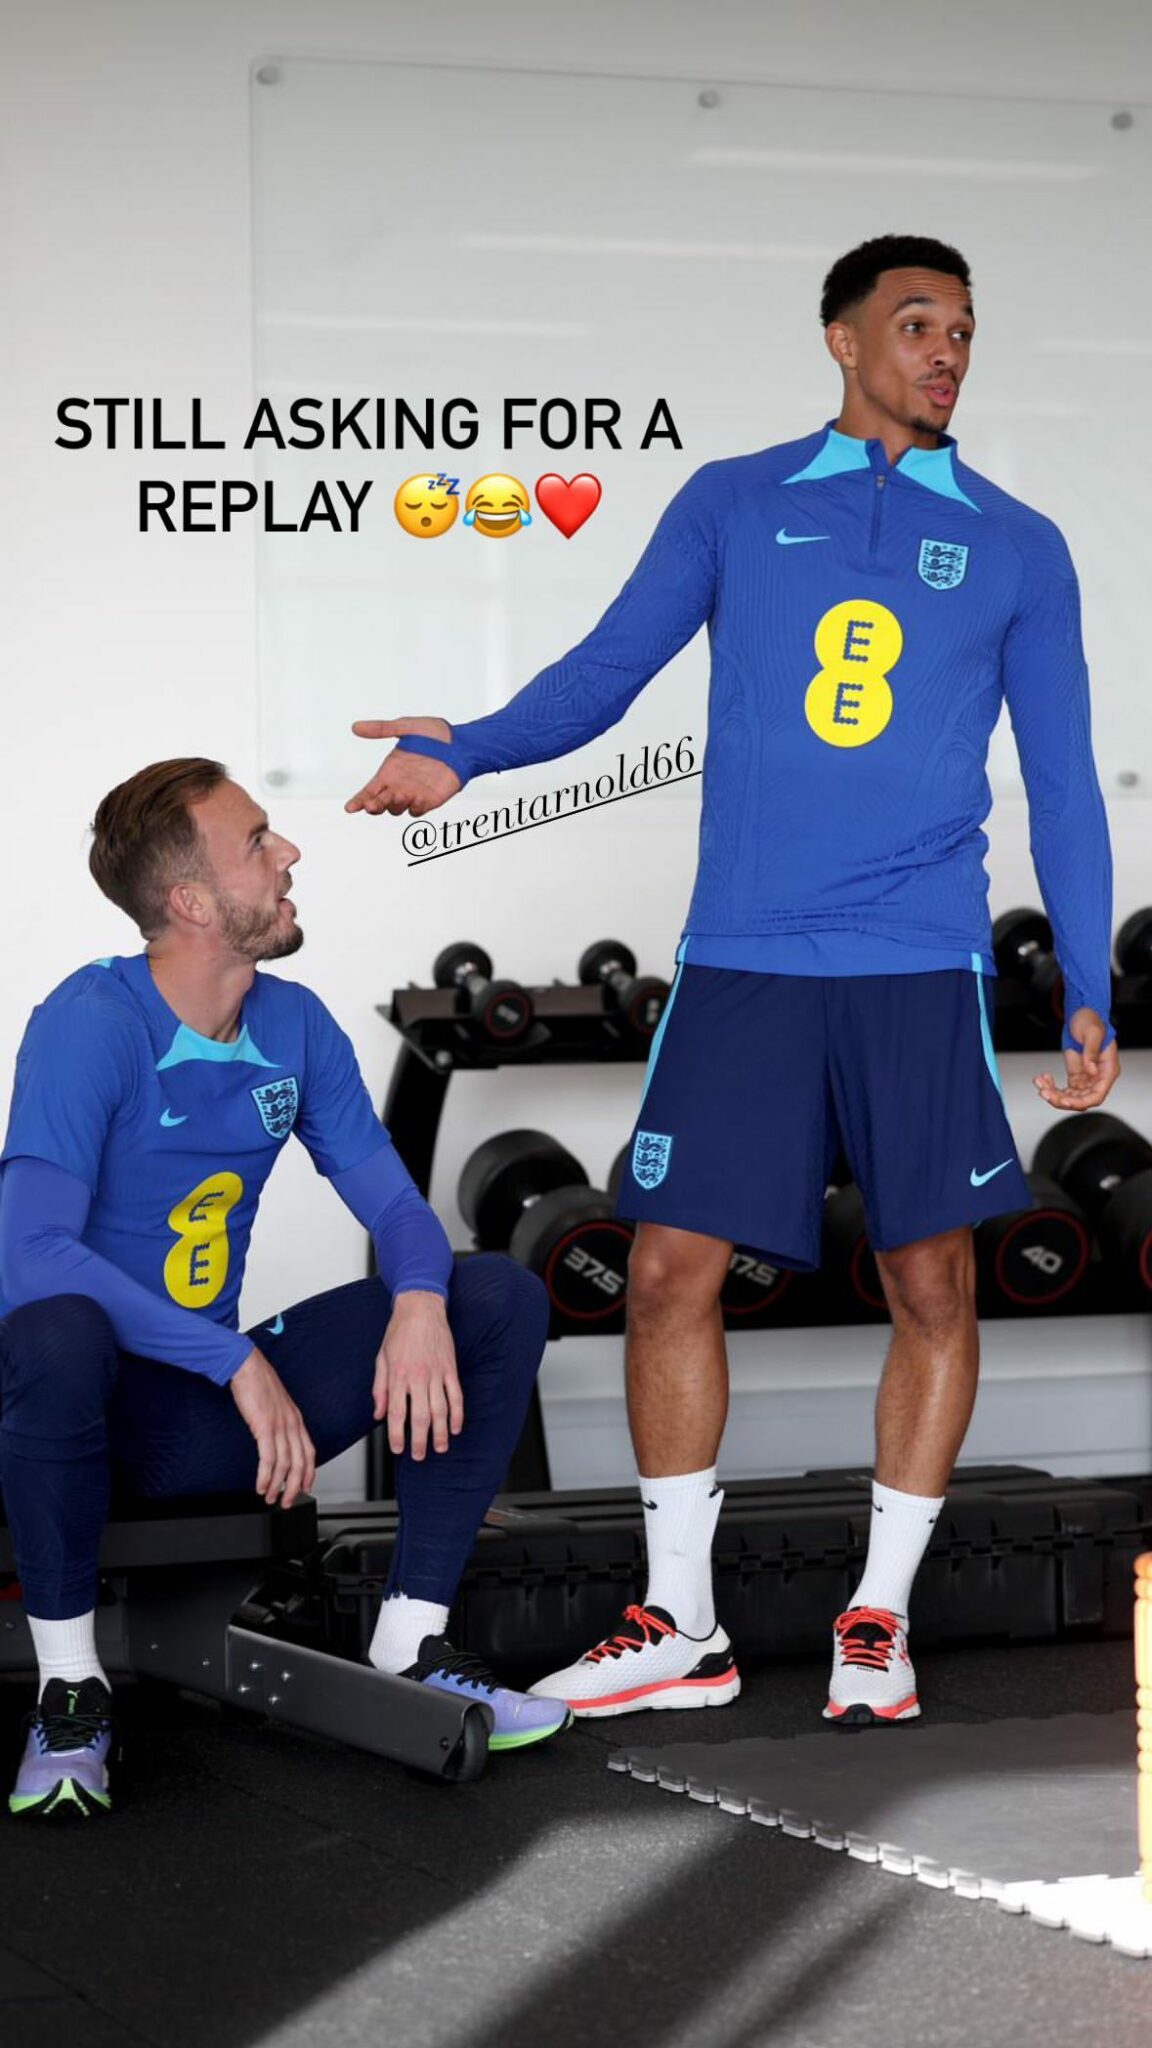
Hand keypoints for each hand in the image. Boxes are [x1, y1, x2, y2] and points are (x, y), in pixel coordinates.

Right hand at [229, 1347, 316, 1507]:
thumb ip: (279, 1422)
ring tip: (269, 1497)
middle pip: (300, 1464)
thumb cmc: (258, 1383)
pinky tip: (260, 1485)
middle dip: (295, 1487)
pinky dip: (265, 1476)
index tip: (306, 1488)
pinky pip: (268, 1459)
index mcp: (296, 1419)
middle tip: (287, 1502)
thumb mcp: (275, 1405)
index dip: (309, 1473)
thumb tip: (274, 1440)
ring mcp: (280, 1426)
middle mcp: (292, 1424)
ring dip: (277, 1486)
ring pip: (285, 1465)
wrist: (247, 1366)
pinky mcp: (264, 1427)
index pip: (309, 1452)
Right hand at [345, 717, 461, 817]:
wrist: (463, 742)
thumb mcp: (406, 726)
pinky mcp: (431, 799)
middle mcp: (399, 785)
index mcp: (389, 771)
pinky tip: (415, 801)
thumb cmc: (435, 734)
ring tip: (399, 794)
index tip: (350, 808)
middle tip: (371, 805)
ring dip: (394, 805)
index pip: (369, 791)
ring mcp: (414, 794)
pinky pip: (418, 810)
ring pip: (397, 809)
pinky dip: (415, 808)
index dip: (359, 800)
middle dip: (374, 806)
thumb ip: (382, 728)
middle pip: (380, 804)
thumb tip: (355, 727)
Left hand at [372, 1292, 463, 1460]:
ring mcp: (437, 1373)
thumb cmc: (399, 1331)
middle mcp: (418, 1377)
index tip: (398, 1448)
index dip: (397, 1434)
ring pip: (441, 1410)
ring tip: (440, 1448)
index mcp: (398, 1375)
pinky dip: (457, 1414)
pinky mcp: (450, 1368)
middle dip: (421, 1440)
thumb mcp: (381, 1359)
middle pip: (421, 1416)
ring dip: (441, 1432)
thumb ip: (379, 1389)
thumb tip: (379, 1414)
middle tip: (420, 1456)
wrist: (421, 1308)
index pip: (397, 1413)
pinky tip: (455, 1427)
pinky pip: (456, 1396)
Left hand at [1033, 1008, 1120, 1111]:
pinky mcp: (1076, 1075)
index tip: (1066, 1102)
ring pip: (1070, 1097)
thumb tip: (1092, 1071)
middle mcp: (1098, 1076)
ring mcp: (1086, 1077)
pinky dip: (1051, 1087)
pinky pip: (1064, 1089)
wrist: (1082, 1013)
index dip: (1081, 1102)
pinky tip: (1042, 1079)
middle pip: (1082, 1099)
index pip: (1097, 1094)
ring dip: (1054, 1094)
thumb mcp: (1092, 1032)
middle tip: (1046, 1093)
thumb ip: (1092, 1052)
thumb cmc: (1091, 1020)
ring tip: (1040, 1084)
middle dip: (1062, 1100)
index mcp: (1108, 1069)